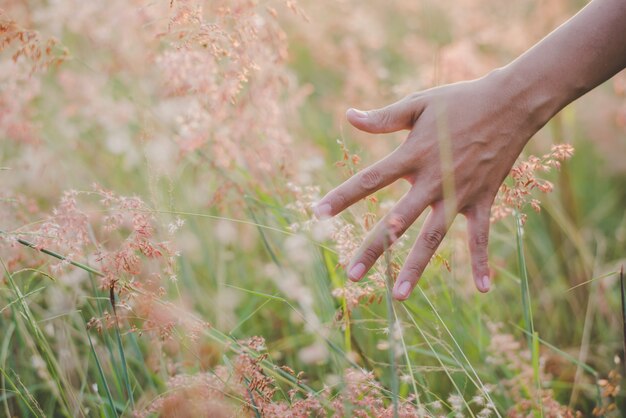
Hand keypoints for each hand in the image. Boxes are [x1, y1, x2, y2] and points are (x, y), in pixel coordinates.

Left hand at [314, 70, 540, 299]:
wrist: (512, 103)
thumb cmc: (460, 101)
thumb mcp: (418, 104)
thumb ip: (383, 118)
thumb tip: (349, 116)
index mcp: (413, 155)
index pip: (370, 179)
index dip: (343, 196)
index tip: (318, 213)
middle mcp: (433, 180)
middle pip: (397, 221)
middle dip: (374, 249)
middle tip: (351, 275)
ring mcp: (460, 194)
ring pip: (433, 237)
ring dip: (415, 267)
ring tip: (397, 295)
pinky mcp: (483, 200)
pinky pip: (481, 236)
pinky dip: (481, 262)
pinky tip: (481, 290)